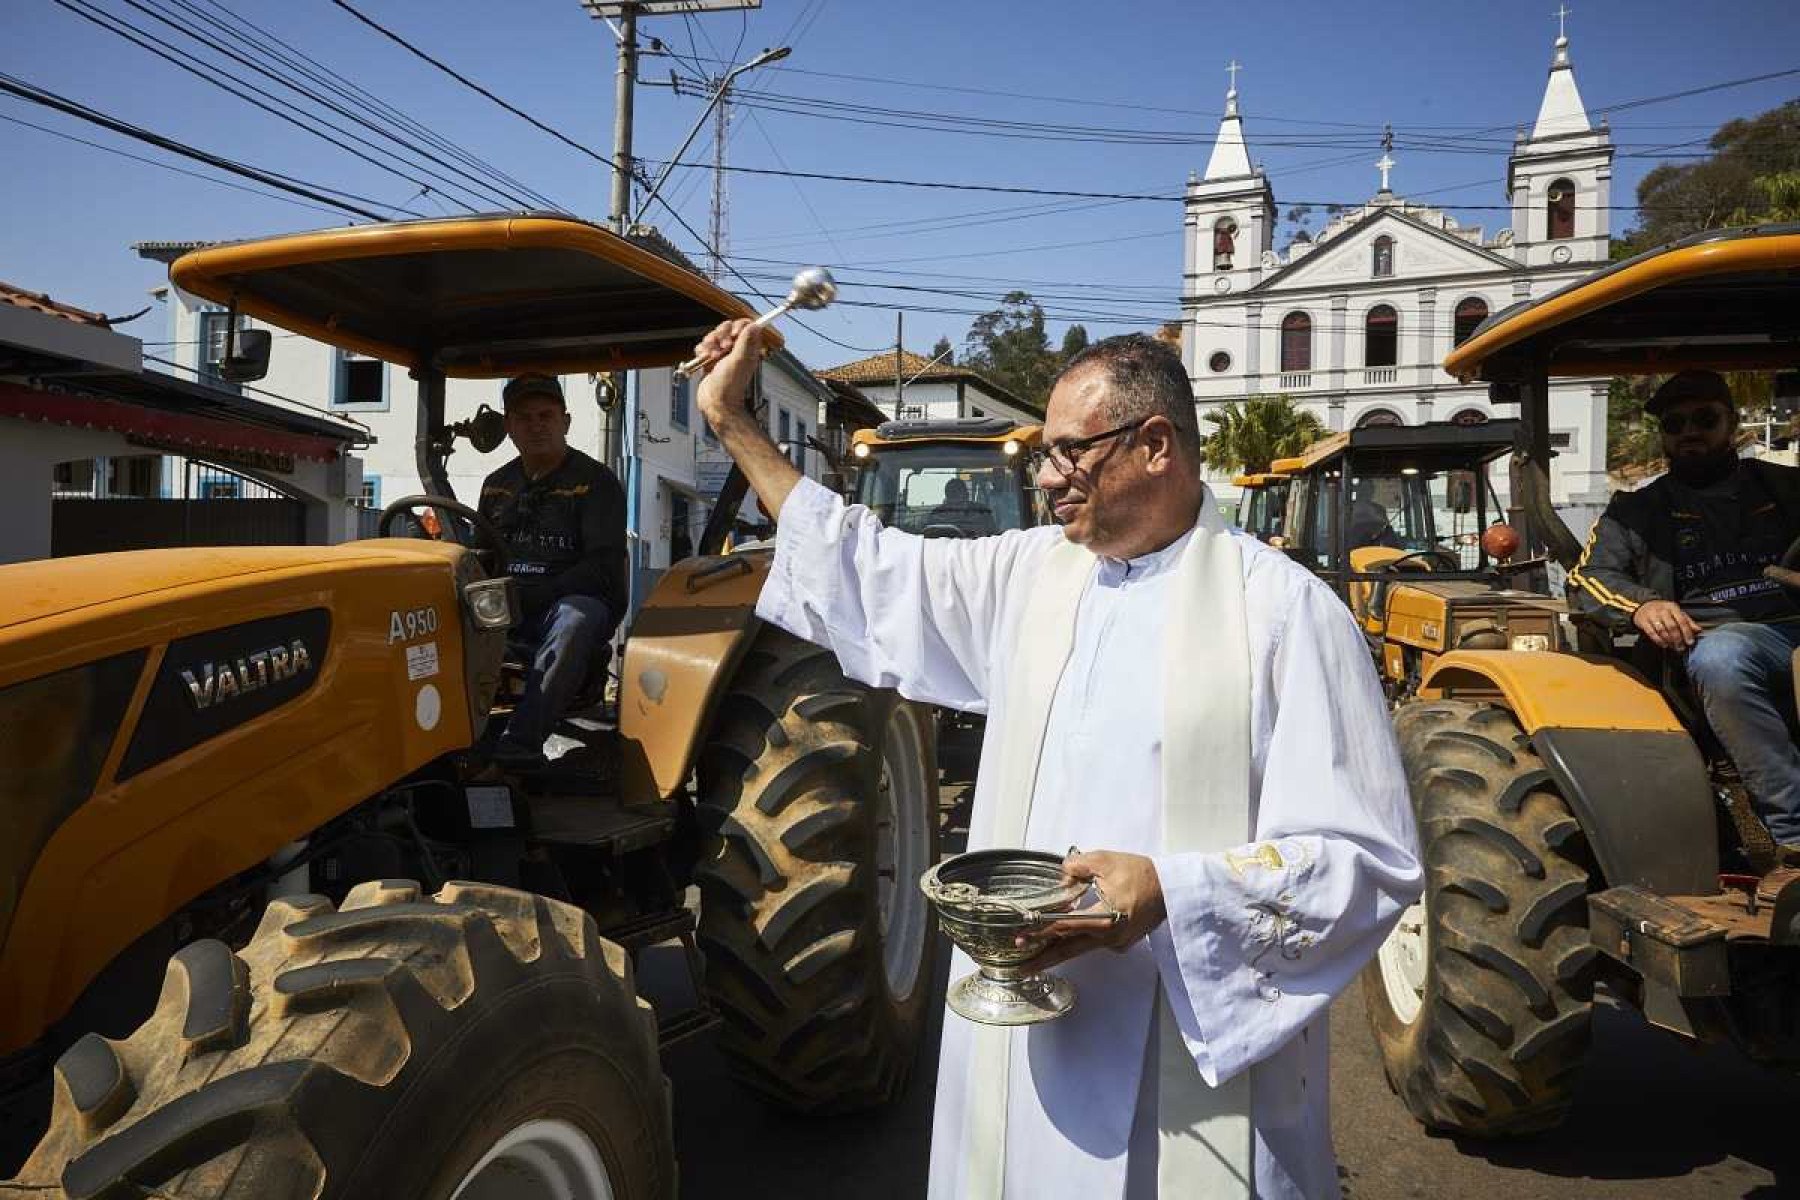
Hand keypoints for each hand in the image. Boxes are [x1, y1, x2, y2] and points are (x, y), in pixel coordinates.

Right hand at [693, 319, 763, 430]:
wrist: (715, 402)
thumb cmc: (729, 386)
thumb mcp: (739, 360)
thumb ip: (746, 341)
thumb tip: (756, 325)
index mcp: (747, 349)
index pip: (746, 326)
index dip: (738, 326)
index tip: (733, 334)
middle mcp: (736, 350)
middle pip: (727, 328)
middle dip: (721, 334)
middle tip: (723, 347)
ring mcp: (722, 355)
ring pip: (714, 336)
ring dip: (710, 343)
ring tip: (712, 357)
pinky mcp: (709, 360)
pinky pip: (703, 346)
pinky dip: (702, 351)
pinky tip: (704, 360)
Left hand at [1017, 850, 1165, 972]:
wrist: (1172, 889)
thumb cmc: (1141, 873)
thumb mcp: (1105, 860)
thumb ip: (1076, 867)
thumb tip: (1061, 877)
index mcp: (1104, 918)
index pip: (1064, 927)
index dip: (1040, 932)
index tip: (1021, 938)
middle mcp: (1109, 936)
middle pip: (1069, 949)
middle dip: (1043, 959)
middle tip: (1021, 968)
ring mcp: (1116, 943)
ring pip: (1080, 948)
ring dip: (1057, 952)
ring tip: (1035, 959)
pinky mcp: (1121, 942)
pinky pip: (1095, 943)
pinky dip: (1078, 941)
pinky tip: (1065, 939)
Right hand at [1632, 599, 1701, 650]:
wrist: (1643, 605)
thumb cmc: (1663, 610)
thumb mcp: (1676, 612)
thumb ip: (1688, 621)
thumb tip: (1699, 630)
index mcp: (1672, 608)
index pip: (1682, 621)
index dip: (1687, 632)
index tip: (1690, 642)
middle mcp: (1662, 611)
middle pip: (1672, 627)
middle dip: (1677, 639)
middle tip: (1681, 647)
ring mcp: (1652, 615)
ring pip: (1661, 630)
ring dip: (1668, 641)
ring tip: (1673, 647)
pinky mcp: (1643, 621)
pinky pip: (1651, 633)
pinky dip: (1658, 640)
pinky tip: (1664, 645)